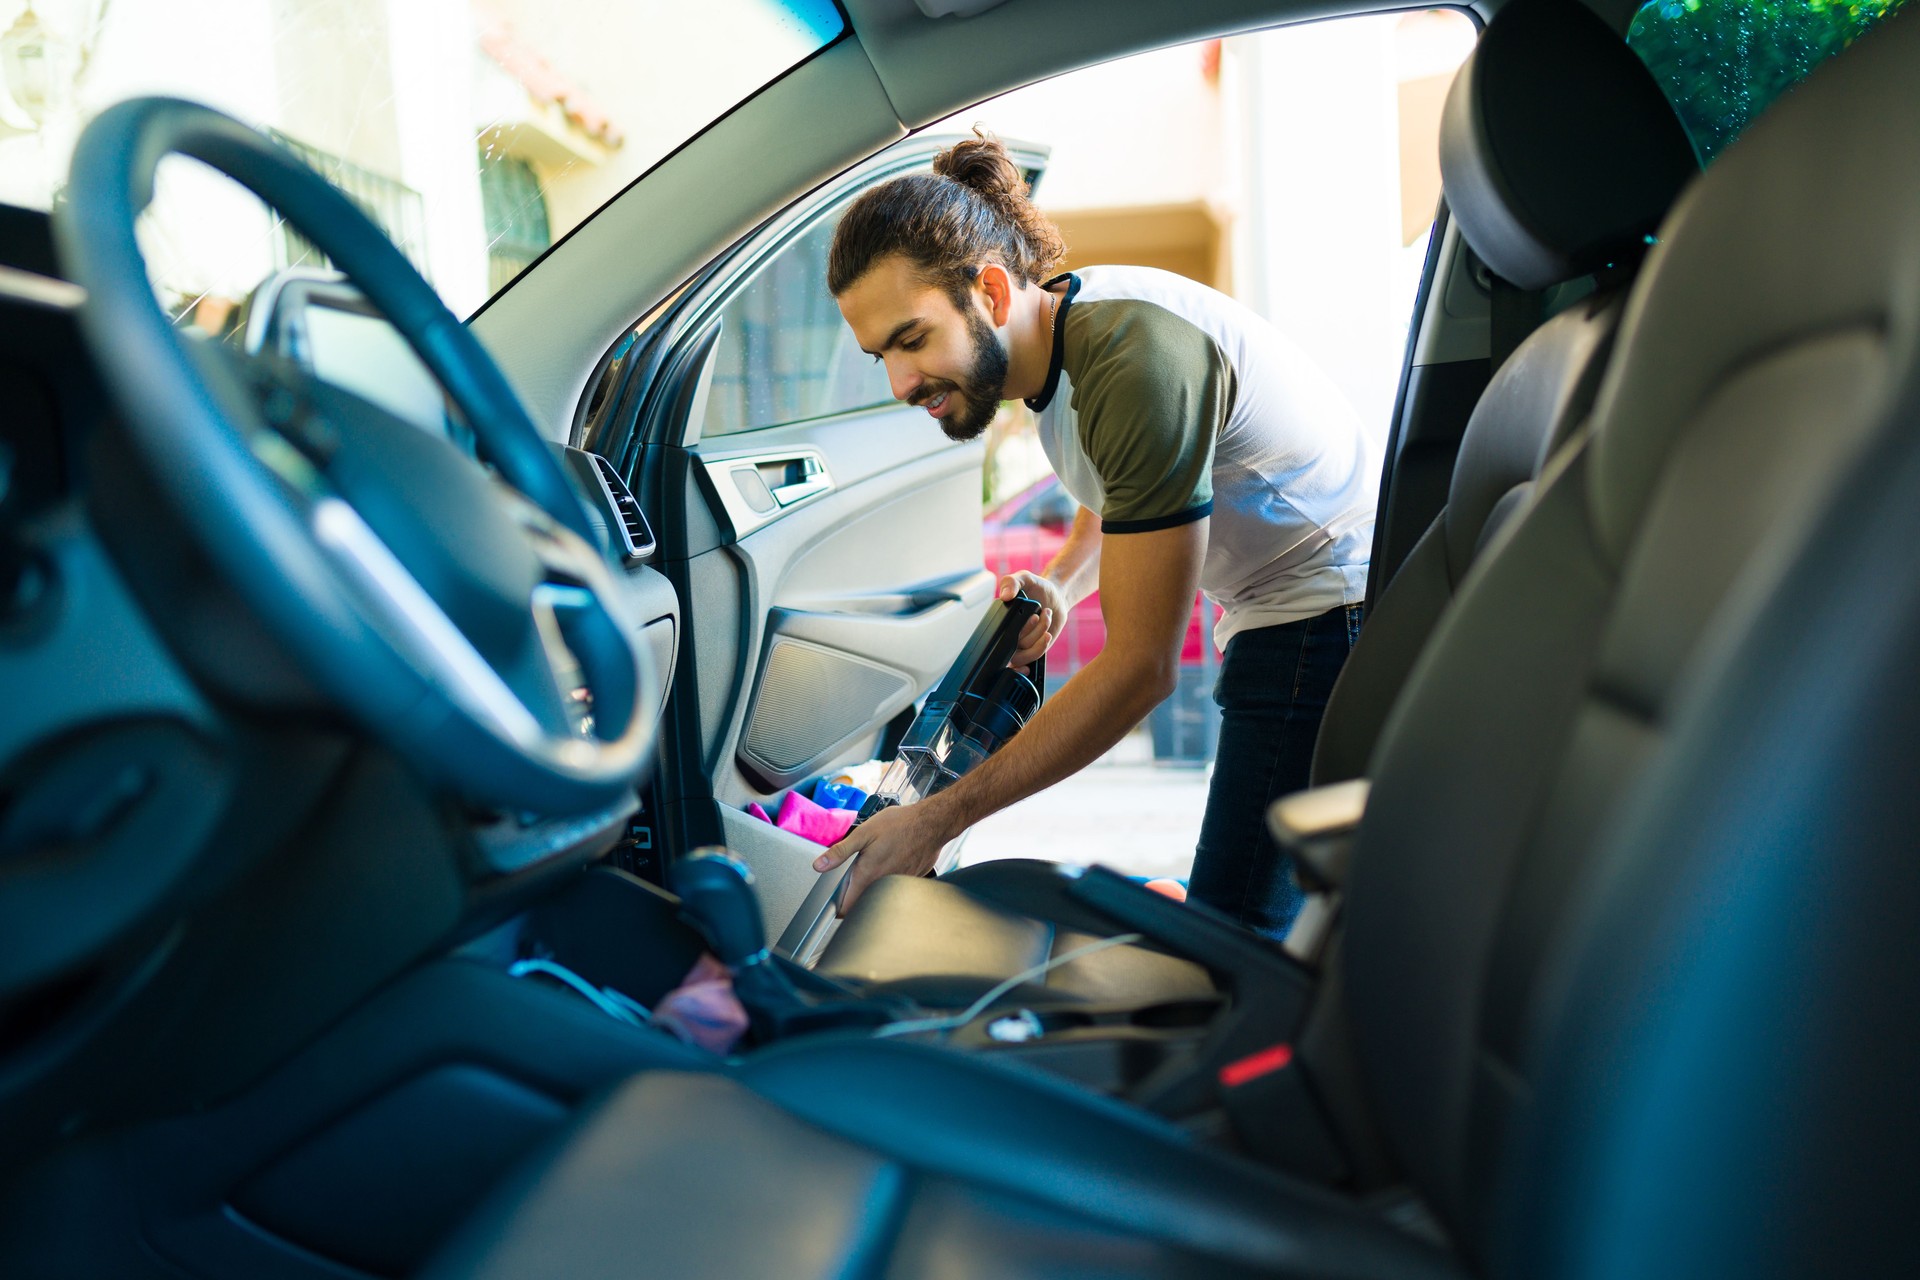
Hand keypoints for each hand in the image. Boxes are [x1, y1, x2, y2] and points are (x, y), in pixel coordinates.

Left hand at [813, 798, 960, 914]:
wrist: (932, 823)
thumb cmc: (901, 825)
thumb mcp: (864, 833)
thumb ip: (840, 851)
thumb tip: (820, 865)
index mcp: (868, 875)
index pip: (846, 908)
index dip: (835, 907)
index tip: (831, 899)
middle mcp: (882, 884)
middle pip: (861, 904)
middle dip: (851, 896)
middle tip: (847, 879)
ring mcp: (897, 883)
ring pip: (877, 895)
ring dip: (869, 887)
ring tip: (869, 866)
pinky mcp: (909, 879)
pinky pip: (892, 886)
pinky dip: (886, 879)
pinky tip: (888, 861)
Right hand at [998, 571, 1067, 669]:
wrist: (1056, 596)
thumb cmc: (1037, 588)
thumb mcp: (1024, 578)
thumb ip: (1011, 582)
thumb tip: (1005, 596)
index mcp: (1000, 620)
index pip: (994, 638)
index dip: (1005, 637)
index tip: (1022, 623)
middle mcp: (1008, 634)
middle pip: (1011, 647)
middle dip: (1027, 631)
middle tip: (1035, 615)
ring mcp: (1021, 644)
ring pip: (1024, 653)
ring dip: (1037, 635)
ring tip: (1045, 616)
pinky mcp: (1034, 649)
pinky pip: (1033, 656)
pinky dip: (1041, 646)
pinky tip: (1047, 634)